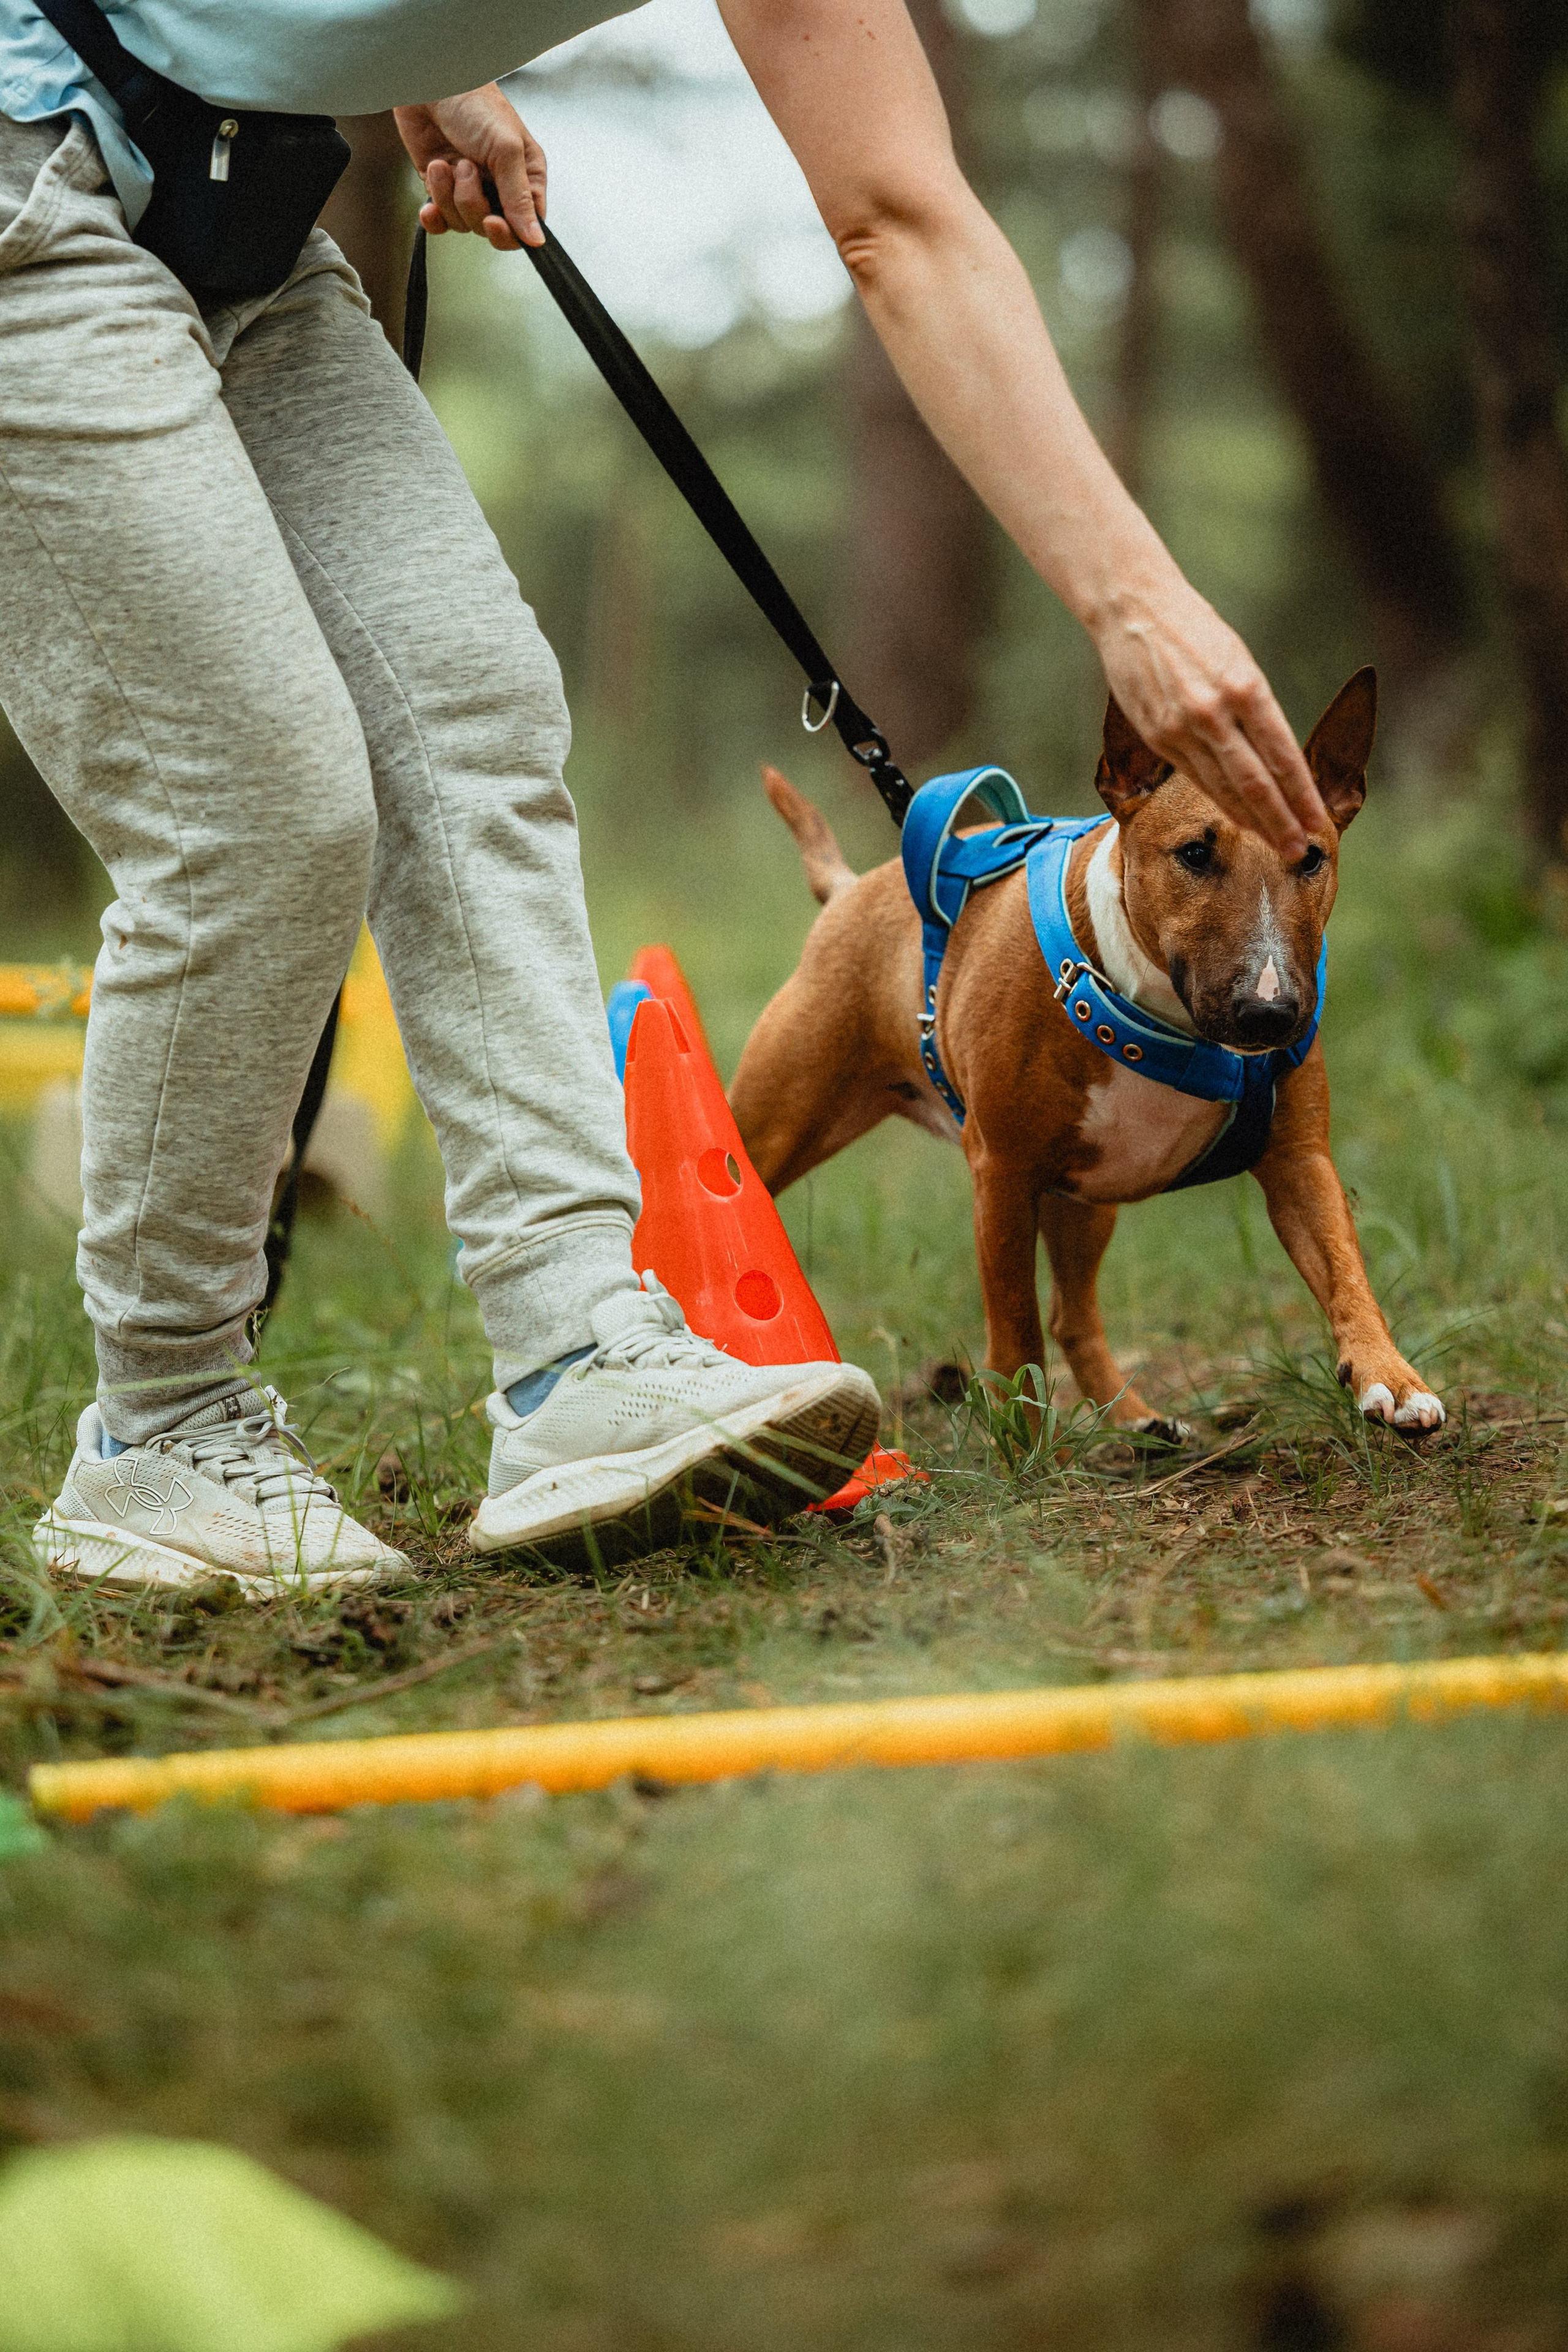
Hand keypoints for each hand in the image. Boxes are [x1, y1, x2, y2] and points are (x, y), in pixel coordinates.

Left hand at [394, 87, 546, 249]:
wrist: (429, 81)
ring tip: (446, 163)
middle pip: (491, 229)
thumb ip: (519, 197)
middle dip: (473, 204)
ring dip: (449, 196)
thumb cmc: (474, 102)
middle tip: (465, 170)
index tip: (493, 220)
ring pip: (462, 224)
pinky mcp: (441, 188)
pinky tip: (431, 191)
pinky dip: (433, 212)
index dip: (508, 232)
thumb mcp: (506, 149)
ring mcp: (469, 189)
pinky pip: (440, 221)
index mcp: (524, 177)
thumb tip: (536, 238)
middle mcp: (499, 187)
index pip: (525, 226)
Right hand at [1092, 574, 1328, 854]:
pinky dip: (1219, 801)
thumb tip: (1274, 758)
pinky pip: (1195, 778)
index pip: (1282, 756)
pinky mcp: (1156, 737)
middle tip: (1299, 851)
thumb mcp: (1239, 660)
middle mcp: (1214, 713)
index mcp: (1244, 687)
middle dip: (1281, 821)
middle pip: (1255, 784)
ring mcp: (1181, 729)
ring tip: (1273, 843)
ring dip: (1252, 820)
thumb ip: (1256, 708)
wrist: (1134, 612)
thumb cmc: (1195, 629)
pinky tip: (1235, 816)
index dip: (1302, 795)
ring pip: (1223, 789)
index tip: (1317, 821)